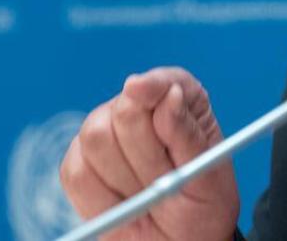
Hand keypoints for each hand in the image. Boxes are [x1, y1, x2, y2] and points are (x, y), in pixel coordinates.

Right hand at [60, 67, 239, 240]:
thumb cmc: (201, 205)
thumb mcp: (208, 175)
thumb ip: (186, 134)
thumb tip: (170, 94)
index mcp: (182, 101)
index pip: (166, 81)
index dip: (154, 85)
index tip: (140, 91)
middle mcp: (138, 109)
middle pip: (124, 113)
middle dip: (146, 154)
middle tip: (165, 183)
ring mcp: (104, 133)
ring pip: (96, 140)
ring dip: (126, 178)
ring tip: (147, 195)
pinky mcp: (78, 164)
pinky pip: (77, 173)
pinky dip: (101, 198)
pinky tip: (124, 203)